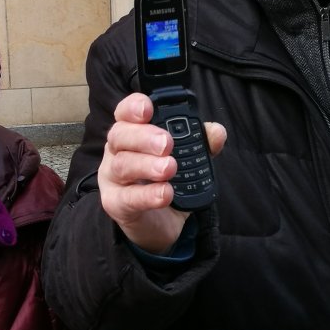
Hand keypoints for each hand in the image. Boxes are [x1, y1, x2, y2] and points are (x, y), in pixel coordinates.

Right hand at [98, 92, 226, 253]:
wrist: (161, 223)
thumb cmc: (166, 181)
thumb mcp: (188, 160)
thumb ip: (201, 144)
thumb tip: (216, 132)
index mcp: (132, 133)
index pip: (125, 112)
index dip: (133, 107)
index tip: (148, 108)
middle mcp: (117, 151)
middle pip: (120, 135)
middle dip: (143, 137)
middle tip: (167, 143)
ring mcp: (112, 178)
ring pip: (122, 165)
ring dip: (147, 165)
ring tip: (170, 167)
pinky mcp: (115, 204)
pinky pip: (128, 198)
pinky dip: (148, 195)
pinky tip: (166, 193)